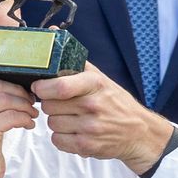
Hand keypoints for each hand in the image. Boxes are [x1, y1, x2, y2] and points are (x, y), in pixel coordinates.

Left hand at [31, 62, 172, 173]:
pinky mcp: (87, 146)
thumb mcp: (98, 77)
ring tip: (72, 118)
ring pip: (51, 123)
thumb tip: (51, 30)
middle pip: (49, 106)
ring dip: (57, 121)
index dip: (43, 87)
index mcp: (95, 84)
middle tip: (63, 105)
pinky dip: (61, 138)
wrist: (139, 132)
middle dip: (51, 105)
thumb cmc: (113, 101)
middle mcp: (93, 106)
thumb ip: (73, 58)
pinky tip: (74, 131)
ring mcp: (91, 128)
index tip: (38, 87)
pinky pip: (57, 140)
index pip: (60, 86)